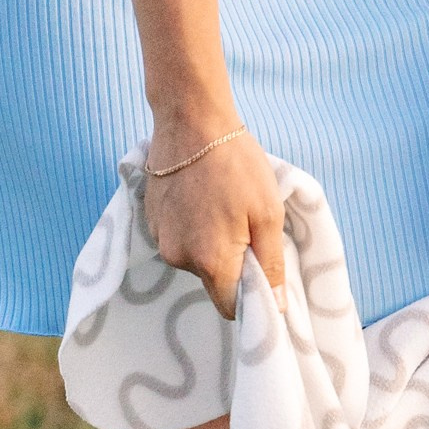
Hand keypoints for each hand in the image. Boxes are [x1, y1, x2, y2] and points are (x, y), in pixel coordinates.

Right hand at [143, 116, 285, 318]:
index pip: (230, 307)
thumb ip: (271, 264)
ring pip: (196, 261)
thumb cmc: (237, 165)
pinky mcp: (151, 221)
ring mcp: (161, 240)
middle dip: (233, 268)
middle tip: (248, 229)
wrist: (191, 121)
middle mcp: (180, 258)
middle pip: (213, 284)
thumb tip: (277, 306)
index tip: (263, 275)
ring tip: (223, 208)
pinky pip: (180, 241)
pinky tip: (203, 200)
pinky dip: (194, 229)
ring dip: (212, 246)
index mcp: (211, 261)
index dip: (250, 299)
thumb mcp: (267, 214)